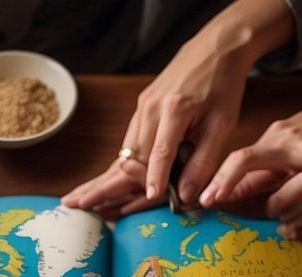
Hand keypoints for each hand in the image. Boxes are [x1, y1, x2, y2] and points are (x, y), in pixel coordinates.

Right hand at [61, 21, 255, 216]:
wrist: (216, 47)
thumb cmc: (222, 86)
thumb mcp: (222, 125)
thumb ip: (204, 161)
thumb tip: (186, 194)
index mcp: (174, 109)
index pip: (160, 152)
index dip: (154, 178)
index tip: (150, 198)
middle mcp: (151, 108)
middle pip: (127, 156)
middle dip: (103, 184)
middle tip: (79, 204)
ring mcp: (143, 107)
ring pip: (124, 151)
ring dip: (105, 177)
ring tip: (84, 199)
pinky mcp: (142, 108)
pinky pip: (129, 142)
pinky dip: (120, 165)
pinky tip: (106, 183)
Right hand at [197, 99, 301, 208]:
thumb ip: (297, 189)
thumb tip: (270, 210)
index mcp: (292, 148)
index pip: (247, 161)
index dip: (226, 181)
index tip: (213, 199)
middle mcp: (277, 137)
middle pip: (238, 159)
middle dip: (219, 181)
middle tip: (202, 202)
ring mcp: (273, 133)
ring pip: (246, 158)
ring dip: (229, 178)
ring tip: (212, 199)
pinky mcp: (273, 134)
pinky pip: (254, 155)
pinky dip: (243, 172)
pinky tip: (233, 187)